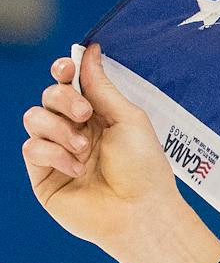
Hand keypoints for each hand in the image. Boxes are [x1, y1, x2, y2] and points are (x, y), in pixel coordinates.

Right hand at [22, 46, 183, 252]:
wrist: (141, 211)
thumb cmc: (144, 168)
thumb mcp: (128, 119)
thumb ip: (102, 86)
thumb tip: (89, 51)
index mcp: (98, 117)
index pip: (69, 84)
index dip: (63, 71)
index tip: (67, 67)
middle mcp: (75, 131)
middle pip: (49, 96)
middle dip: (63, 98)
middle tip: (84, 114)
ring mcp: (57, 152)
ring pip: (33, 118)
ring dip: (58, 128)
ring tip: (83, 148)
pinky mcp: (43, 174)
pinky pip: (31, 148)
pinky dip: (53, 153)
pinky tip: (75, 168)